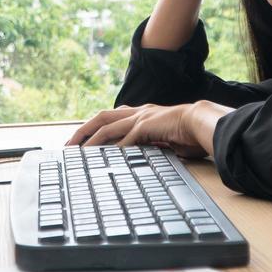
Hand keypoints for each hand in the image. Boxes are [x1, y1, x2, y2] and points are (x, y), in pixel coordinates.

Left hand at [66, 101, 232, 157]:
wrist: (202, 123)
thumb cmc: (188, 134)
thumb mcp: (164, 141)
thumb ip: (150, 146)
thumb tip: (139, 159)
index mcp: (140, 114)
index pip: (111, 118)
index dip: (94, 128)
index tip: (81, 140)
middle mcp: (137, 112)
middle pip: (101, 118)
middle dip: (83, 130)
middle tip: (69, 145)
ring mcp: (140, 117)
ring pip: (107, 127)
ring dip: (91, 140)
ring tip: (78, 153)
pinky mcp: (146, 125)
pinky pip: (124, 138)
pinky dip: (111, 149)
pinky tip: (102, 159)